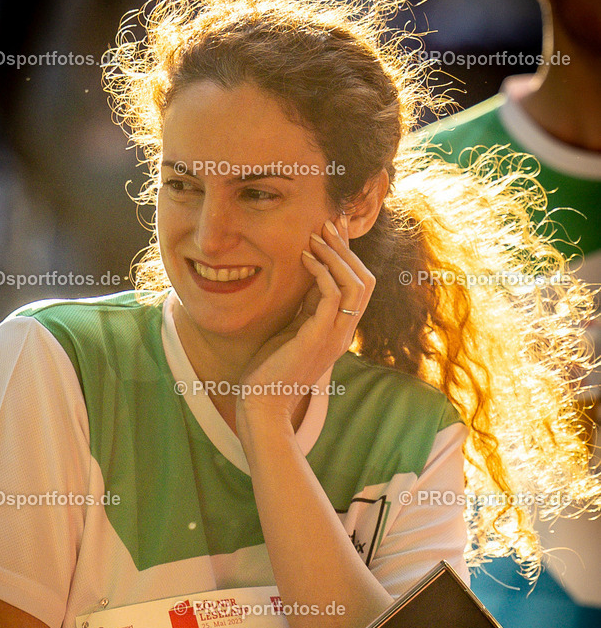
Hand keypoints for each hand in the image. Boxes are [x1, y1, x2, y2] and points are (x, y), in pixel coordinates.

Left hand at [237, 214, 375, 420]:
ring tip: (316, 235)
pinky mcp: (319, 338)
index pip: (356, 284)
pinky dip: (322, 272)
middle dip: (347, 247)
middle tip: (328, 222)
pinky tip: (305, 257)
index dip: (348, 253)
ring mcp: (335, 336)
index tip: (333, 227)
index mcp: (340, 329)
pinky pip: (332, 296)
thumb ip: (306, 307)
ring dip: (337, 255)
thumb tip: (308, 275)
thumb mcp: (293, 329)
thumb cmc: (270, 370)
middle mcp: (344, 332)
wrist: (263, 404)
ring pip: (355, 285)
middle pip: (365, 280)